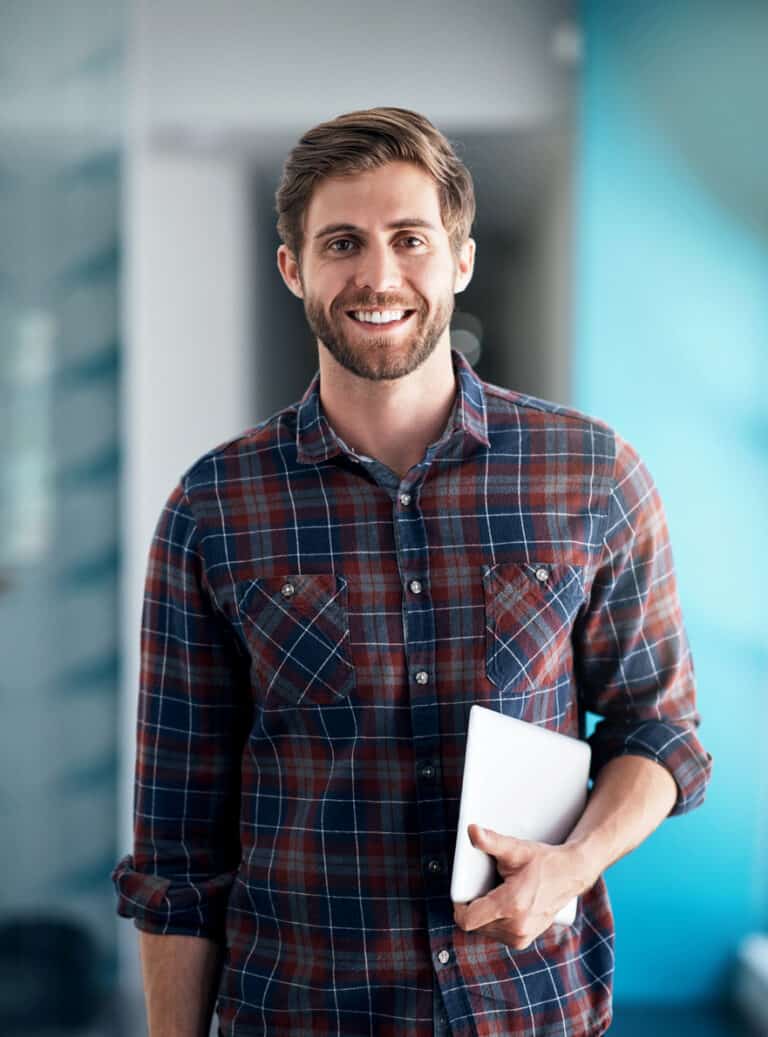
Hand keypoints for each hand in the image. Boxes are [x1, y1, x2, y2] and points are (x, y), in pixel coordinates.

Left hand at [452, 824, 591, 949]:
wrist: (571, 874)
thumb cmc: (544, 862)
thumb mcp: (516, 849)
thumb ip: (492, 841)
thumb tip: (472, 830)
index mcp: (511, 906)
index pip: (468, 919)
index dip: (459, 906)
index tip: (462, 892)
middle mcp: (516, 927)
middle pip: (474, 924)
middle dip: (472, 907)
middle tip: (483, 887)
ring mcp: (522, 937)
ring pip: (485, 930)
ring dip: (483, 915)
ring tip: (496, 894)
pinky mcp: (524, 940)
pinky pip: (497, 934)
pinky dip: (494, 921)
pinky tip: (503, 905)